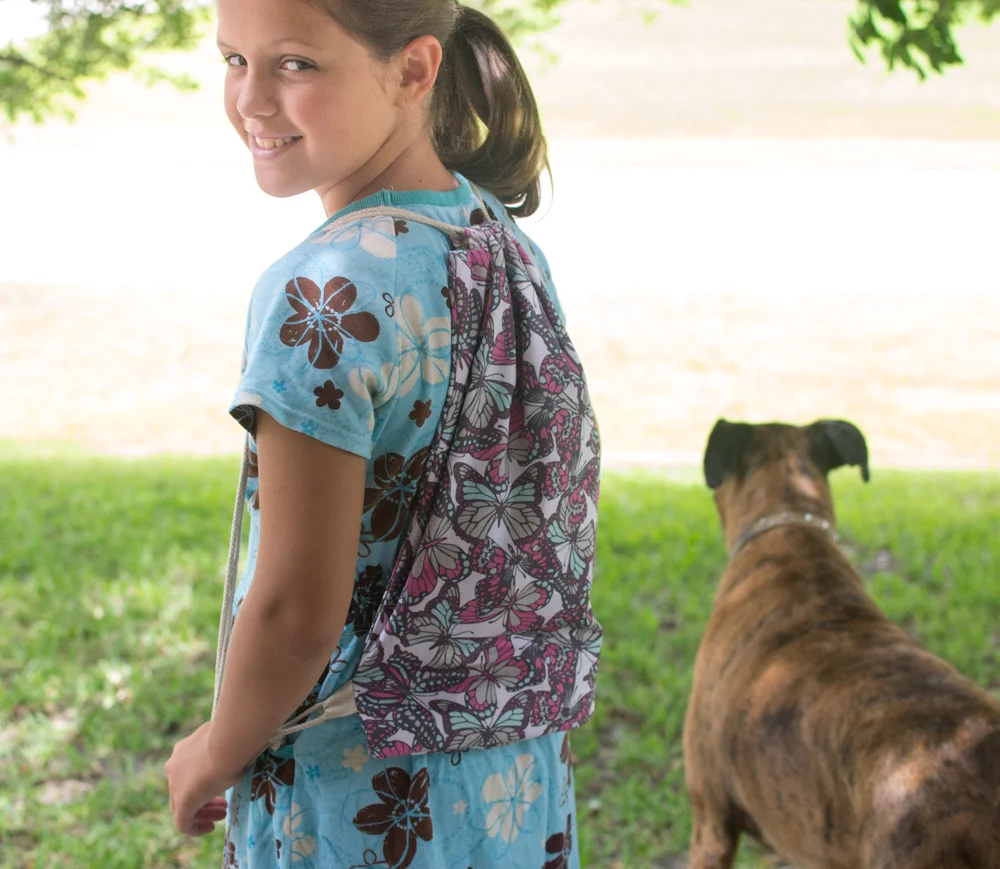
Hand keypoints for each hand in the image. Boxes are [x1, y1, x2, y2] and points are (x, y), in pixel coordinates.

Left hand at [165, 721, 242, 835]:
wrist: (228, 742)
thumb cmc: (233, 737)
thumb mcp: (225, 743)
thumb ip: (222, 749)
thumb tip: (235, 747)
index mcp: (183, 750)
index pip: (188, 772)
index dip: (204, 782)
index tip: (220, 786)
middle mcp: (174, 766)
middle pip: (184, 790)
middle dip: (205, 799)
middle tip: (223, 804)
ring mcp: (174, 784)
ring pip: (182, 806)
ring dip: (203, 812)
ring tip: (221, 815)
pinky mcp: (182, 802)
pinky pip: (182, 822)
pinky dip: (194, 828)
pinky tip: (210, 828)